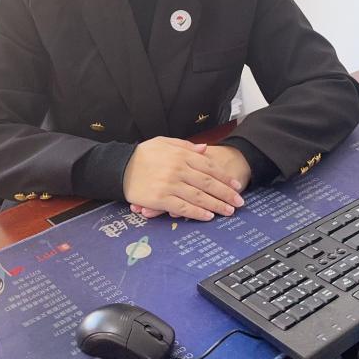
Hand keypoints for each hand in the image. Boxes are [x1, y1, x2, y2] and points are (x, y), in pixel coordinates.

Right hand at [123, 137, 245, 220]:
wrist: (119, 166)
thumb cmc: (142, 155)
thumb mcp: (164, 142)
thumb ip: (186, 146)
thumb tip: (205, 149)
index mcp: (180, 154)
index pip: (209, 166)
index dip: (224, 177)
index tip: (235, 184)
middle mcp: (178, 169)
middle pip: (208, 183)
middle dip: (226, 193)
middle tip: (239, 201)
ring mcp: (170, 185)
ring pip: (199, 197)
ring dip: (217, 205)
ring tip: (229, 211)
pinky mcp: (161, 199)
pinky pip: (184, 208)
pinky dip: (198, 213)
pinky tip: (208, 216)